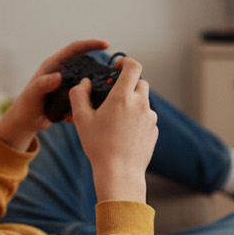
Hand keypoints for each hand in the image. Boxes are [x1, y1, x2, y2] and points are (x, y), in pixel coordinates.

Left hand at [0, 39, 110, 150]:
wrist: (26, 122)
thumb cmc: (26, 105)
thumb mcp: (33, 94)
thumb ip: (43, 84)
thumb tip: (58, 77)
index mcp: (54, 65)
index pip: (75, 49)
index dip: (90, 45)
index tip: (105, 44)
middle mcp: (63, 72)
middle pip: (86, 64)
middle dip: (98, 70)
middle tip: (110, 77)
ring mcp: (68, 84)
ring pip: (87, 83)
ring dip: (91, 94)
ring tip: (92, 104)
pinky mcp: (71, 96)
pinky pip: (83, 98)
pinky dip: (84, 106)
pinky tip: (75, 117)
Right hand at [68, 57, 157, 202]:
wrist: (119, 173)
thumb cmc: (98, 146)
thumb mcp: (80, 118)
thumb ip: (79, 94)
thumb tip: (85, 83)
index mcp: (122, 97)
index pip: (133, 66)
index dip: (126, 61)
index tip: (118, 66)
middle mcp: (140, 103)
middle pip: (140, 82)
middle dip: (128, 84)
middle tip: (114, 94)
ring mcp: (150, 117)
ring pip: (143, 101)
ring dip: (133, 102)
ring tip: (116, 119)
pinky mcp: (154, 130)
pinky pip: (147, 117)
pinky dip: (137, 118)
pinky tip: (124, 133)